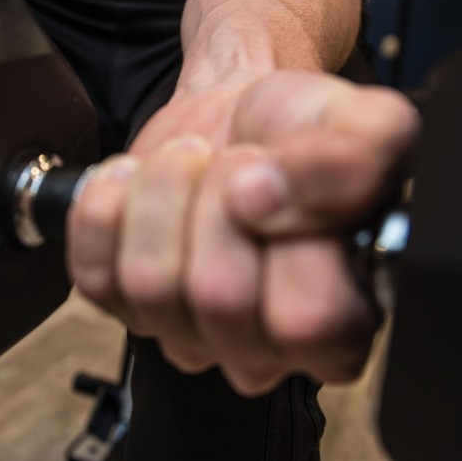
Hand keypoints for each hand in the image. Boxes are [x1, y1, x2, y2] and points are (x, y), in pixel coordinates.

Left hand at [67, 71, 418, 394]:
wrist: (239, 111)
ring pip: (150, 284)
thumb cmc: (303, 133)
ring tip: (194, 164)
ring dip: (166, 192)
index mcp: (344, 326)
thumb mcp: (367, 123)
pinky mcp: (121, 304)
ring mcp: (186, 334)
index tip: (282, 174)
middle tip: (238, 163)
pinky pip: (93, 269)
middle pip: (218, 298)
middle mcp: (264, 349)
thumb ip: (358, 158)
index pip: (307, 318)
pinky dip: (110, 202)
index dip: (289, 232)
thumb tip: (268, 195)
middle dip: (219, 197)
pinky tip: (144, 181)